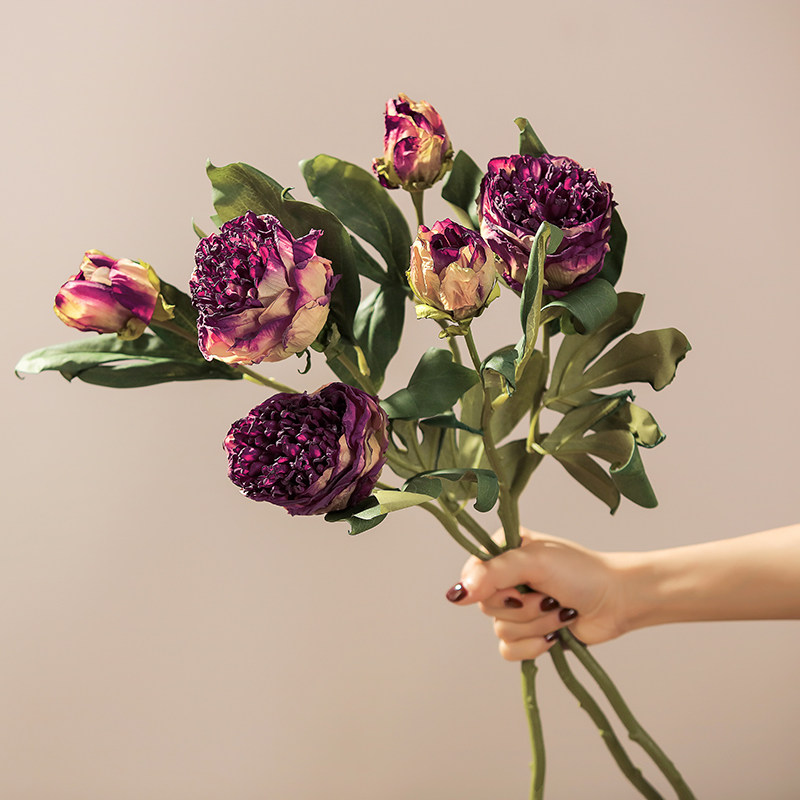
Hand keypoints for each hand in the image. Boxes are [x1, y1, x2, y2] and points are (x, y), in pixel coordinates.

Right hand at [447, 528, 630, 659]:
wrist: (617, 601)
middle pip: (487, 606)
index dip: (492, 588)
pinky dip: (533, 647)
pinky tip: (554, 635)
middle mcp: (506, 578)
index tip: (517, 587)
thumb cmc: (582, 572)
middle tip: (549, 596)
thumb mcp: (534, 563)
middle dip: (524, 608)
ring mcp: (517, 607)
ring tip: (560, 610)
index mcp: (503, 551)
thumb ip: (493, 573)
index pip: (472, 574)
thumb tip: (457, 593)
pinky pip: (509, 651)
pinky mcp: (528, 634)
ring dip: (536, 625)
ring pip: (500, 630)